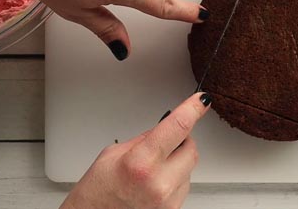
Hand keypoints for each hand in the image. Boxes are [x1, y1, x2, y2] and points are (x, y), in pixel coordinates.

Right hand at [60, 92, 211, 208]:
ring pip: (189, 167)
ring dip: (177, 162)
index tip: (201, 99)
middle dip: (181, 141)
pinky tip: (154, 184)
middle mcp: (159, 184)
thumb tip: (168, 127)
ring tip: (150, 172)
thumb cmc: (96, 194)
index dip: (193, 109)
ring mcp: (168, 201)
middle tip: (163, 143)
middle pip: (191, 148)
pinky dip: (174, 179)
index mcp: (140, 163)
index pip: (177, 127)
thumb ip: (145, 139)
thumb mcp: (113, 155)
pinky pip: (185, 185)